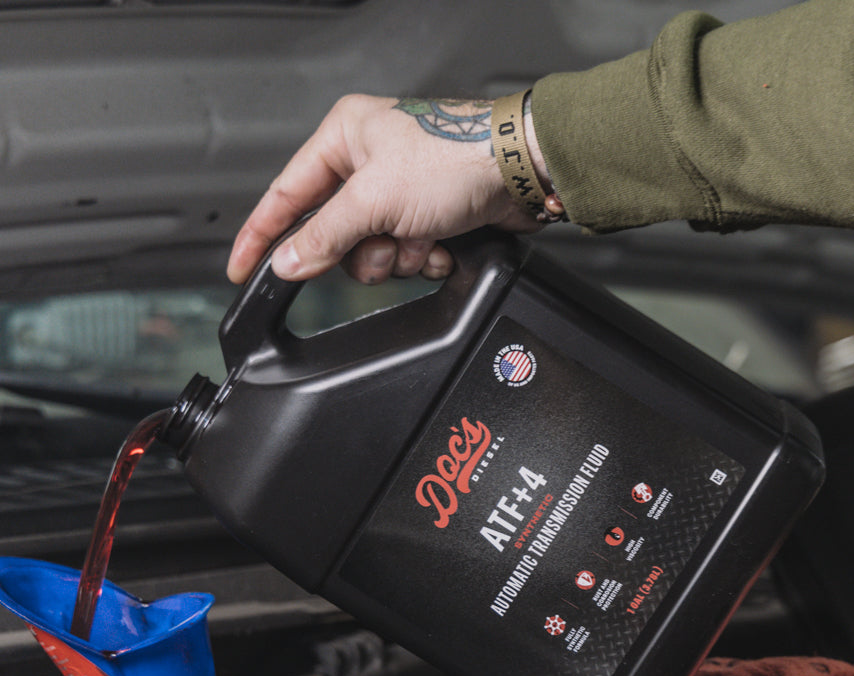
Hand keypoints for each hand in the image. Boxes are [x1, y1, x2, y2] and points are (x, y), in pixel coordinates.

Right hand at [227, 95, 542, 284]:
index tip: (242, 267)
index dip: (262, 235)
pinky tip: (441, 245)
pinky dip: (423, 258)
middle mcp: (369, 162)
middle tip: (382, 243)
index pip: (285, 194)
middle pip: (334, 234)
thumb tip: (288, 260)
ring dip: (396, 257)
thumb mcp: (375, 199)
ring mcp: (400, 192)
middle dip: (361, 250)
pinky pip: (405, 255)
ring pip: (371, 251)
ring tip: (420, 240)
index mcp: (344, 138)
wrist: (520, 172)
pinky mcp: (428, 216)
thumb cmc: (456, 158)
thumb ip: (325, 235)